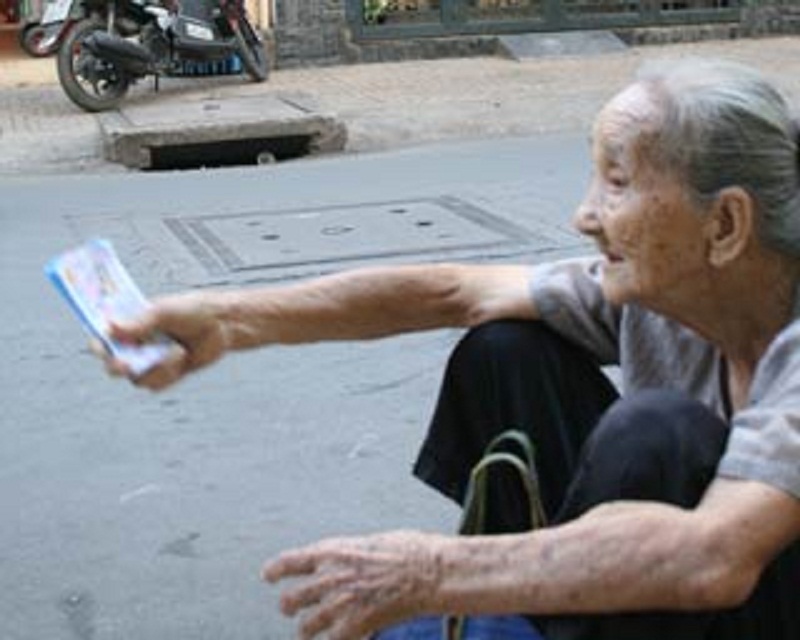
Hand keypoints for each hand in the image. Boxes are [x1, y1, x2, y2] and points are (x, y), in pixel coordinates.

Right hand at [94, 291, 227, 390]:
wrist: (222, 325)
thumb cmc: (191, 311)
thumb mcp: (165, 312)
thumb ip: (140, 323)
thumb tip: (111, 328)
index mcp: (129, 326)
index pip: (103, 338)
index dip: (98, 344)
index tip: (101, 347)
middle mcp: (136, 346)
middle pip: (113, 365)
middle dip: (117, 366)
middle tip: (126, 365)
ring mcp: (150, 362)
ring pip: (137, 379)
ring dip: (156, 369)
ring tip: (177, 350)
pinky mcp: (165, 375)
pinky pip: (155, 385)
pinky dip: (168, 373)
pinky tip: (182, 357)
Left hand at [263, 530, 444, 639]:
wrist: (428, 571)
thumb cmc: (407, 551)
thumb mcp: (367, 544)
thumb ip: (346, 558)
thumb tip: (339, 568)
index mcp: (331, 551)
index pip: (288, 562)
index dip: (274, 571)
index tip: (268, 576)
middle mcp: (329, 577)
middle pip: (289, 600)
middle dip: (291, 606)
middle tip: (294, 609)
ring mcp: (340, 603)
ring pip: (305, 627)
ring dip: (308, 630)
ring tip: (312, 631)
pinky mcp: (354, 625)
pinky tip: (342, 637)